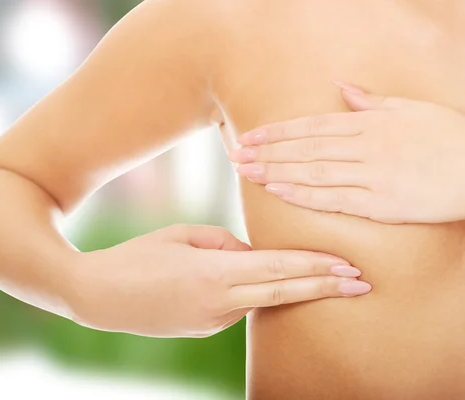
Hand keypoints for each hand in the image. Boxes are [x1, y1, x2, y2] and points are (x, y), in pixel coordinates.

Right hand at [69, 224, 370, 337]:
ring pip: (260, 300)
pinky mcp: (204, 329)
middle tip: (362, 283)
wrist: (99, 297)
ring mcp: (212, 321)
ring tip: (326, 279)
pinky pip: (238, 306)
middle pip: (283, 293)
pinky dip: (256, 294)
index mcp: (213, 273)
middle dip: (325, 287)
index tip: (348, 266)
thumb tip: (251, 254)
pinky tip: (266, 285)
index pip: (277, 270)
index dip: (315, 268)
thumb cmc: (137, 256)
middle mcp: (219, 303)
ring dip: (292, 289)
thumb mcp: (181, 236)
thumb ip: (224, 243)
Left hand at [229, 81, 464, 223]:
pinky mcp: (379, 203)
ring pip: (312, 171)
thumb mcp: (411, 108)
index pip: (311, 126)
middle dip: (266, 151)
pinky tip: (278, 191)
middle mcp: (364, 146)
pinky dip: (303, 194)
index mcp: (369, 122)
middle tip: (235, 154)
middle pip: (304, 148)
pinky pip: (333, 198)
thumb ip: (372, 99)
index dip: (278, 132)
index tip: (251, 136)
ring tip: (246, 172)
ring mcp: (370, 174)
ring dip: (276, 170)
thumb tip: (343, 86)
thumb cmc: (448, 136)